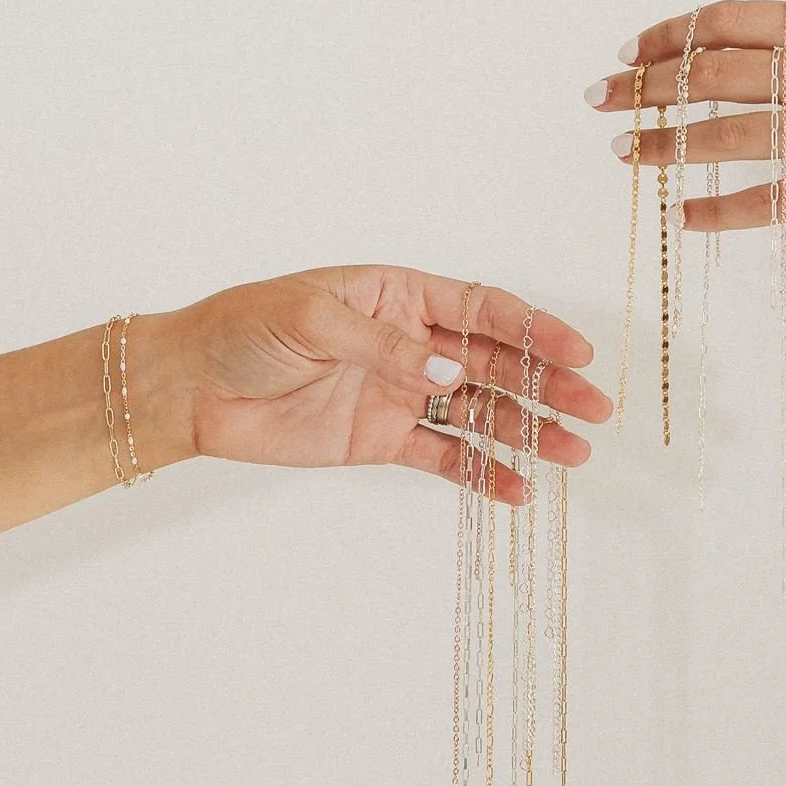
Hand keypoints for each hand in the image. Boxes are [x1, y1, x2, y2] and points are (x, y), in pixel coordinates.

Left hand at [140, 266, 611, 507]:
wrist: (190, 388)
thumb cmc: (244, 330)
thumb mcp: (313, 322)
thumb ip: (388, 347)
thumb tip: (453, 371)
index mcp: (401, 295)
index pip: (484, 308)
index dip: (535, 329)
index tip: (578, 352)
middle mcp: (412, 341)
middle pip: (497, 363)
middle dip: (548, 385)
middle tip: (595, 409)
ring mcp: (402, 392)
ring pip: (482, 412)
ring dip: (529, 432)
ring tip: (573, 455)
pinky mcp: (382, 439)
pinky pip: (446, 456)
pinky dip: (483, 473)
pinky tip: (518, 491)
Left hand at [585, 0, 785, 278]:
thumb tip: (766, 39)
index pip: (728, 19)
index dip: (667, 35)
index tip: (630, 52)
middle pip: (712, 70)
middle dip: (645, 85)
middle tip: (601, 100)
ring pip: (728, 135)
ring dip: (665, 144)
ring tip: (624, 154)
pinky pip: (770, 200)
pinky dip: (719, 208)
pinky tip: (686, 214)